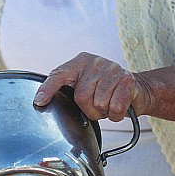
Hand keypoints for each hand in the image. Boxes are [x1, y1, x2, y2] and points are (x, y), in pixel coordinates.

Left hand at [33, 52, 151, 121]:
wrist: (135, 89)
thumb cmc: (105, 90)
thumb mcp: (84, 85)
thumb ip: (66, 88)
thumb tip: (41, 101)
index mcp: (80, 61)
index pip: (59, 74)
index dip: (48, 88)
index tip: (39, 102)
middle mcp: (95, 62)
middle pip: (81, 97)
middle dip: (89, 109)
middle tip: (97, 105)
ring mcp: (113, 69)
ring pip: (99, 103)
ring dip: (104, 111)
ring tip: (108, 103)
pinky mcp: (128, 80)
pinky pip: (115, 107)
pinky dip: (116, 114)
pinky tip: (119, 107)